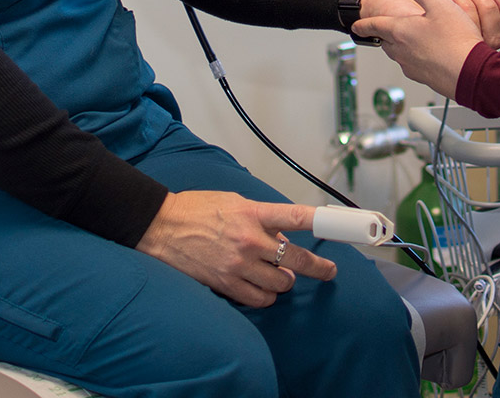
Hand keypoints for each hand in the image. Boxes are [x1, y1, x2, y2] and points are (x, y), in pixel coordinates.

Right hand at [137, 192, 334, 306]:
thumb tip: (283, 238)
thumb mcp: (234, 201)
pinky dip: (267, 295)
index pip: (294, 217)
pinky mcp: (225, 283)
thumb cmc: (197, 209)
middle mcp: (249, 239)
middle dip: (316, 267)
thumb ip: (261, 218)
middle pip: (295, 259)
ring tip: (282, 276)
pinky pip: (259, 298)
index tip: (338, 226)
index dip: (319, 222)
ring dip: (285, 280)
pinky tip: (266, 288)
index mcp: (252, 212)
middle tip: (327, 271)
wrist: (162, 226)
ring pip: (280, 282)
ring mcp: (238, 264)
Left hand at [354, 0, 499, 96]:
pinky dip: (414, 57)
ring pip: (398, 54)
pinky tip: (427, 54)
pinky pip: (413, 66)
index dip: (364, 24)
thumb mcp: (438, 3)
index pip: (374, 26)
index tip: (355, 26)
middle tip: (382, 29)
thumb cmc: (457, 40)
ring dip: (399, 46)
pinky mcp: (425, 79)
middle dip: (383, 34)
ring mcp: (413, 68)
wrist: (473, 75)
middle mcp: (402, 52)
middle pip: (385, 41)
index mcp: (400, 32)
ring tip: (405, 39)